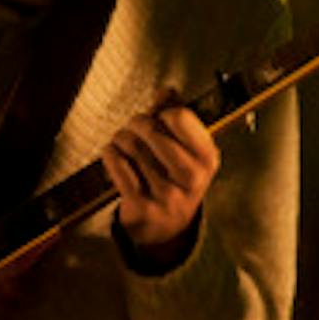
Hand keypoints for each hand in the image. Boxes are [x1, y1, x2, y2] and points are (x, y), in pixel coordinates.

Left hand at [105, 85, 219, 264]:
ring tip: (123, 142)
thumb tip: (167, 90)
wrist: (167, 229)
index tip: (160, 119)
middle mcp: (191, 179)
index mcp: (208, 159)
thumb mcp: (186, 151)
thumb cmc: (175, 179)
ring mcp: (167, 196)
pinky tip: (114, 155)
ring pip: (131, 147)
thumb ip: (177, 119)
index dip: (163, 113)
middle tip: (134, 127)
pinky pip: (118, 166)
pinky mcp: (142, 208)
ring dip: (121, 139)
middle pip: (151, 130)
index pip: (180, 117)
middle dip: (137, 123)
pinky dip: (110, 155)